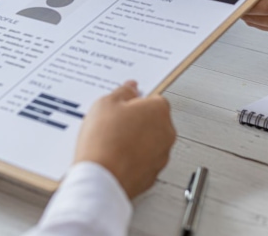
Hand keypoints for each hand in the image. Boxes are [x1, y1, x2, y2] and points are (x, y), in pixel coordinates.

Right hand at [74, 81, 175, 199]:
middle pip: (153, 121)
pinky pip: (143, 161)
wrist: (101, 178)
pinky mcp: (152, 176)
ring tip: (110, 142)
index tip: (122, 105)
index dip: (134, 102)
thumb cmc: (104, 141)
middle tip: (113, 123)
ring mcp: (161, 156)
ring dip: (135, 140)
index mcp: (159, 110)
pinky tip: (114, 157)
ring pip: (149, 142)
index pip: (153, 99)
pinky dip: (132, 159)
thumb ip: (123, 92)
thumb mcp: (106, 103)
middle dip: (135, 121)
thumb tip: (130, 88)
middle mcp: (166, 133)